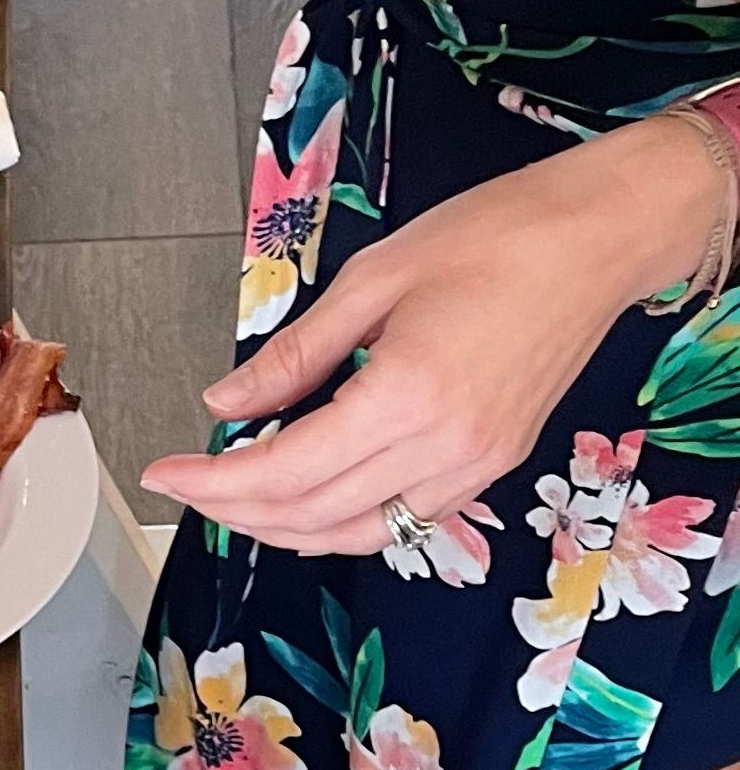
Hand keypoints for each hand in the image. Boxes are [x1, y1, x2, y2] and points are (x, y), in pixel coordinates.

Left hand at [144, 115, 727, 554]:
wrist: (603, 235)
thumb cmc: (501, 234)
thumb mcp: (375, 278)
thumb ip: (295, 353)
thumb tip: (227, 401)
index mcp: (407, 396)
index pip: (284, 471)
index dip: (213, 482)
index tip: (165, 471)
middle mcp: (443, 448)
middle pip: (310, 515)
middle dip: (234, 510)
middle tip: (188, 485)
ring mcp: (474, 466)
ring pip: (356, 536)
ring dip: (286, 529)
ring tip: (237, 499)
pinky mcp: (492, 466)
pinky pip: (403, 522)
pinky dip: (344, 523)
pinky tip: (309, 498)